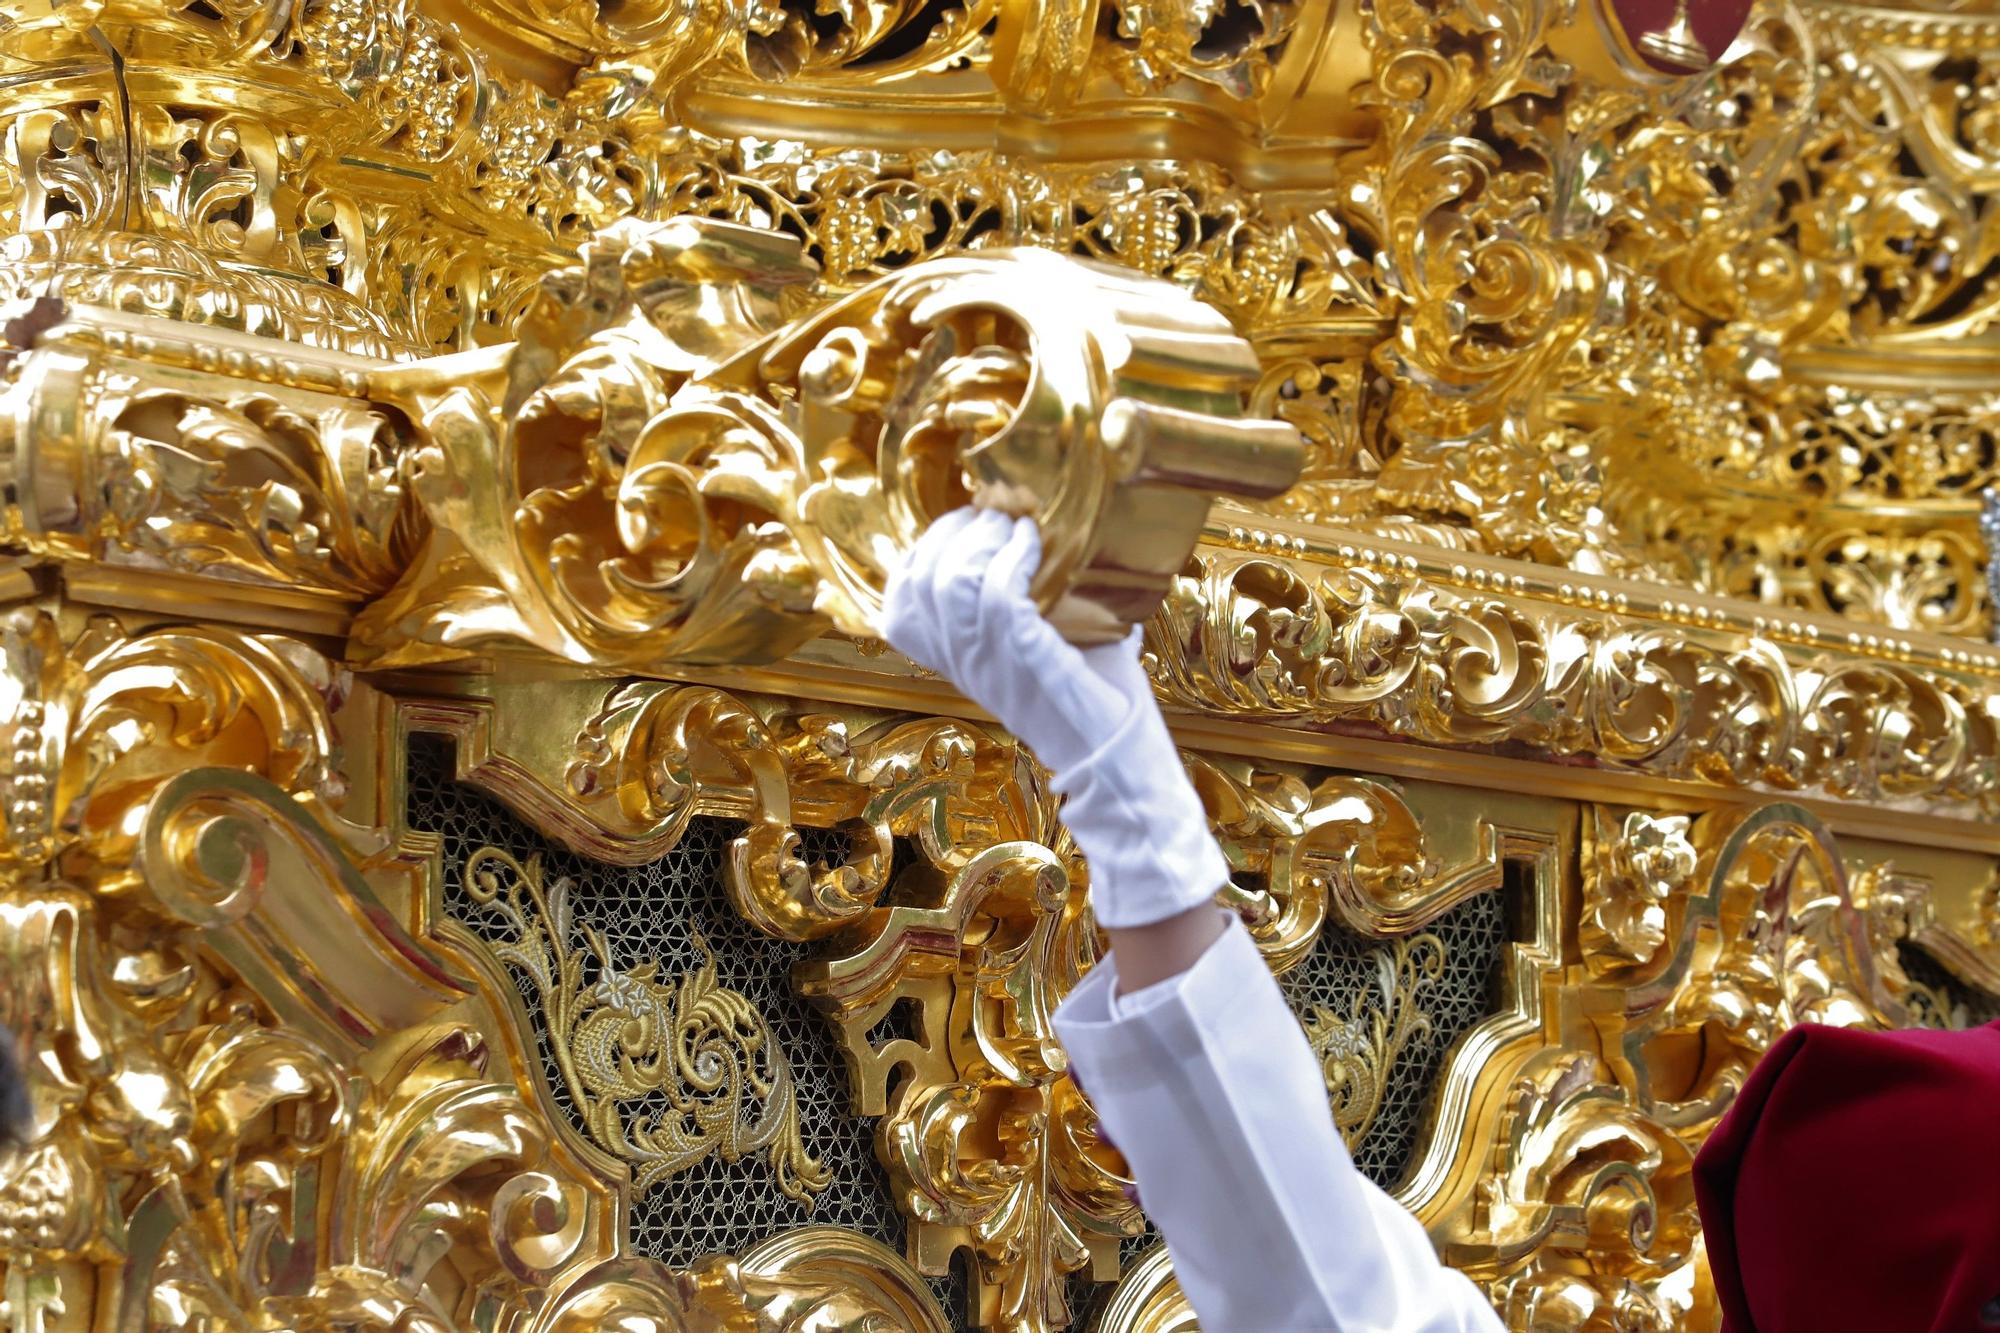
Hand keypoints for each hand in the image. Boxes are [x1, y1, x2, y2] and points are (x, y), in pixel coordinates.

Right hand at [882, 506, 1227, 927]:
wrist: (1118, 754)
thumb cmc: (1092, 696)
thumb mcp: (1047, 643)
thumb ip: (1037, 599)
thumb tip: (1062, 534)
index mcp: (958, 663)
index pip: (899, 606)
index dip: (919, 554)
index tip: (960, 524)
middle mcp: (964, 663)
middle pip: (922, 581)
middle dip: (953, 531)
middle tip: (993, 510)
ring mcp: (991, 661)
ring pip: (953, 582)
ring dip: (984, 537)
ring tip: (1016, 520)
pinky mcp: (1026, 656)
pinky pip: (999, 593)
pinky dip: (1015, 556)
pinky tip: (1036, 542)